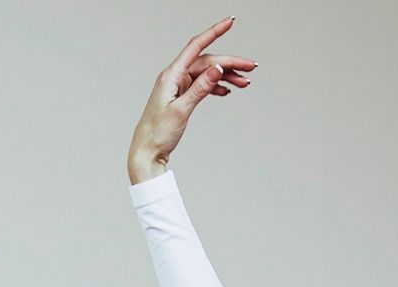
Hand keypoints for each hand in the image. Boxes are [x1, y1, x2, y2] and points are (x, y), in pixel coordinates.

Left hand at [127, 17, 256, 177]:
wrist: (147, 152)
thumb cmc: (158, 134)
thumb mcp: (181, 110)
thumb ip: (200, 88)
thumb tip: (217, 68)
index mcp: (171, 75)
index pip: (197, 46)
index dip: (215, 32)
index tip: (230, 22)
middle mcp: (174, 77)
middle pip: (207, 62)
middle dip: (230, 63)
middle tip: (251, 68)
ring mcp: (178, 86)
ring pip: (207, 74)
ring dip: (226, 77)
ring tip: (244, 83)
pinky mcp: (180, 97)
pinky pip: (202, 85)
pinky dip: (215, 87)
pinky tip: (227, 91)